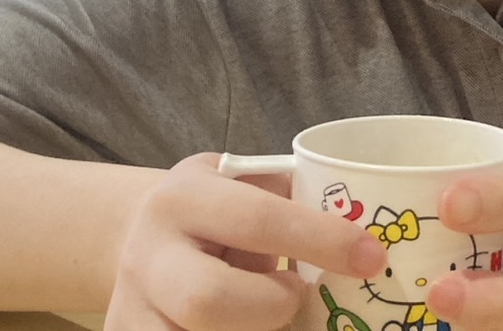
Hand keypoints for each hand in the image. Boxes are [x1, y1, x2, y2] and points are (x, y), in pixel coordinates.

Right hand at [105, 153, 386, 330]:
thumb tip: (366, 239)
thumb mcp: (246, 187)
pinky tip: (253, 328)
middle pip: (210, 299)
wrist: (143, 236)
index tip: (371, 258)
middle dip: (272, 305)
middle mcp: (148, 254)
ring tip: (276, 318)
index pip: (258, 219)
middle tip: (296, 297)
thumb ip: (293, 202)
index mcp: (183, 197)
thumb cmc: (218, 210)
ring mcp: (131, 309)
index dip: (322, 241)